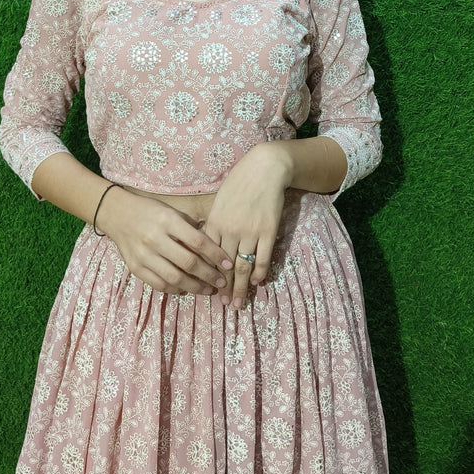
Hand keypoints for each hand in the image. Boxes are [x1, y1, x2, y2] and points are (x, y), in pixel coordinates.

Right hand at [98, 187, 232, 294]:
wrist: (117, 214)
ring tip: (208, 290)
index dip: (216, 255)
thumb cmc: (151, 211)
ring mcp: (143, 255)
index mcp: (167, 221)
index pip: (198, 241)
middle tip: (222, 282)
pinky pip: (159, 284)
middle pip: (188, 263)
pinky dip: (175, 289)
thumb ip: (191, 230)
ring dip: (195, 287)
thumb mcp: (172, 213)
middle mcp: (155, 239)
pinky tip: (186, 288)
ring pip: (174, 278)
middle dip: (209, 276)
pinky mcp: (135, 268)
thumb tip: (215, 250)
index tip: (229, 264)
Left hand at [204, 143, 292, 307]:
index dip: (207, 275)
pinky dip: (260, 272)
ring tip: (239, 303)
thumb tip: (205, 243)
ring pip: (243, 266)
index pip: (208, 256)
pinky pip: (263, 257)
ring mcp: (250, 231)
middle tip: (225, 305)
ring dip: (241, 287)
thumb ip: (213, 223)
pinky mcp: (268, 230)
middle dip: (224, 287)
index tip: (207, 290)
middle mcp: (230, 230)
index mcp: (215, 222)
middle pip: (225, 266)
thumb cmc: (240, 182)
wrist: (264, 168)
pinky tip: (258, 282)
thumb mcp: (219, 201)